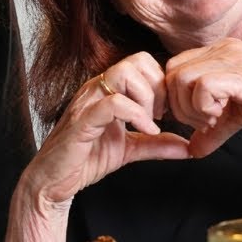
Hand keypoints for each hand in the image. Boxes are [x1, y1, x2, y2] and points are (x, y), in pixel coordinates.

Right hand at [19, 52, 189, 206]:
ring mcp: (88, 102)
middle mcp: (97, 89)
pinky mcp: (82, 121)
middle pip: (137, 60)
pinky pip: (113, 103)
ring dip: (147, 98)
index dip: (162, 83)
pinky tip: (146, 132)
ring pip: (124, 73)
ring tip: (151, 124)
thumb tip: (187, 146)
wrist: (53, 181)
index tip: (167, 112)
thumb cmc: (84, 160)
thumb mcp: (129, 149)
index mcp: (108, 90)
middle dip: (158, 87)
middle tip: (162, 116)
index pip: (142, 63)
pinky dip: (137, 115)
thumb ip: (156, 144)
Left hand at [164, 39, 241, 156]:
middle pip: (172, 73)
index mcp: (221, 52)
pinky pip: (203, 86)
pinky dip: (204, 107)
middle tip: (202, 122)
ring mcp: (234, 59)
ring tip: (213, 120)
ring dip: (190, 107)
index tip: (192, 118)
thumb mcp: (239, 115)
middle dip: (179, 104)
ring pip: (182, 78)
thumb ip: (213, 129)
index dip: (175, 97)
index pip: (174, 67)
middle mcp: (225, 50)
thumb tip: (193, 150)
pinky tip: (222, 116)